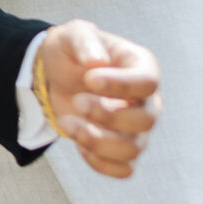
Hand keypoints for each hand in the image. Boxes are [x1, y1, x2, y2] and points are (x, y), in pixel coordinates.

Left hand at [37, 20, 162, 178]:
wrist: (55, 74)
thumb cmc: (71, 51)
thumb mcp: (72, 34)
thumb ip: (85, 41)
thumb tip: (96, 62)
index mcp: (142, 67)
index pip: (148, 82)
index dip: (121, 85)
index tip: (89, 79)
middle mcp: (146, 100)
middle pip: (146, 120)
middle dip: (107, 116)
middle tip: (76, 101)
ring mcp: (136, 128)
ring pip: (133, 149)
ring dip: (96, 141)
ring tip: (67, 122)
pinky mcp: (120, 148)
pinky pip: (123, 169)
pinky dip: (99, 162)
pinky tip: (78, 142)